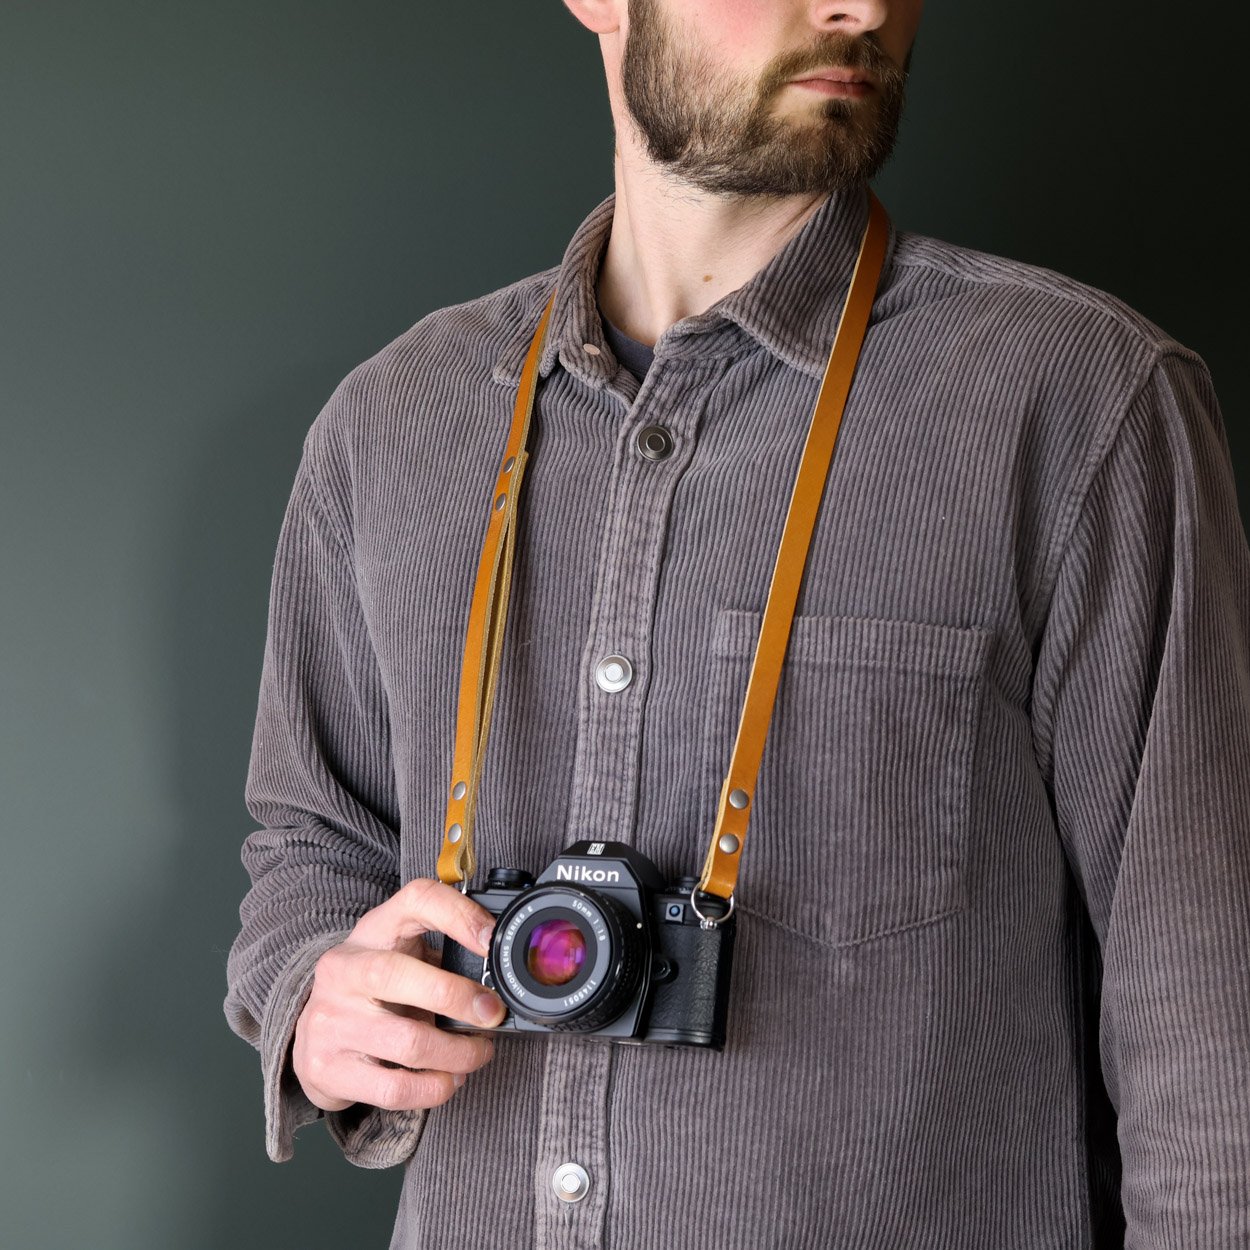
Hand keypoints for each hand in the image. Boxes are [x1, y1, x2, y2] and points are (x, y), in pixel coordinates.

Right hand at [292, 877, 506, 1112]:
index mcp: (372, 931)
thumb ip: (442, 954)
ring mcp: (330, 1020)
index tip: (492, 938)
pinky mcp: (327, 1068)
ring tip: (477, 1053)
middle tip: (493, 1013)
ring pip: (407, 1042)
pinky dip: (435, 1088)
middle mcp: (343, 969)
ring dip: (458, 1054)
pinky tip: (448, 1080)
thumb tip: (499, 977)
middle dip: (459, 998)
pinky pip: (395, 1089)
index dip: (457, 914)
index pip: (415, 899)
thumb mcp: (401, 954)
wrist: (311, 1033)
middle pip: (400, 974)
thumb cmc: (372, 989)